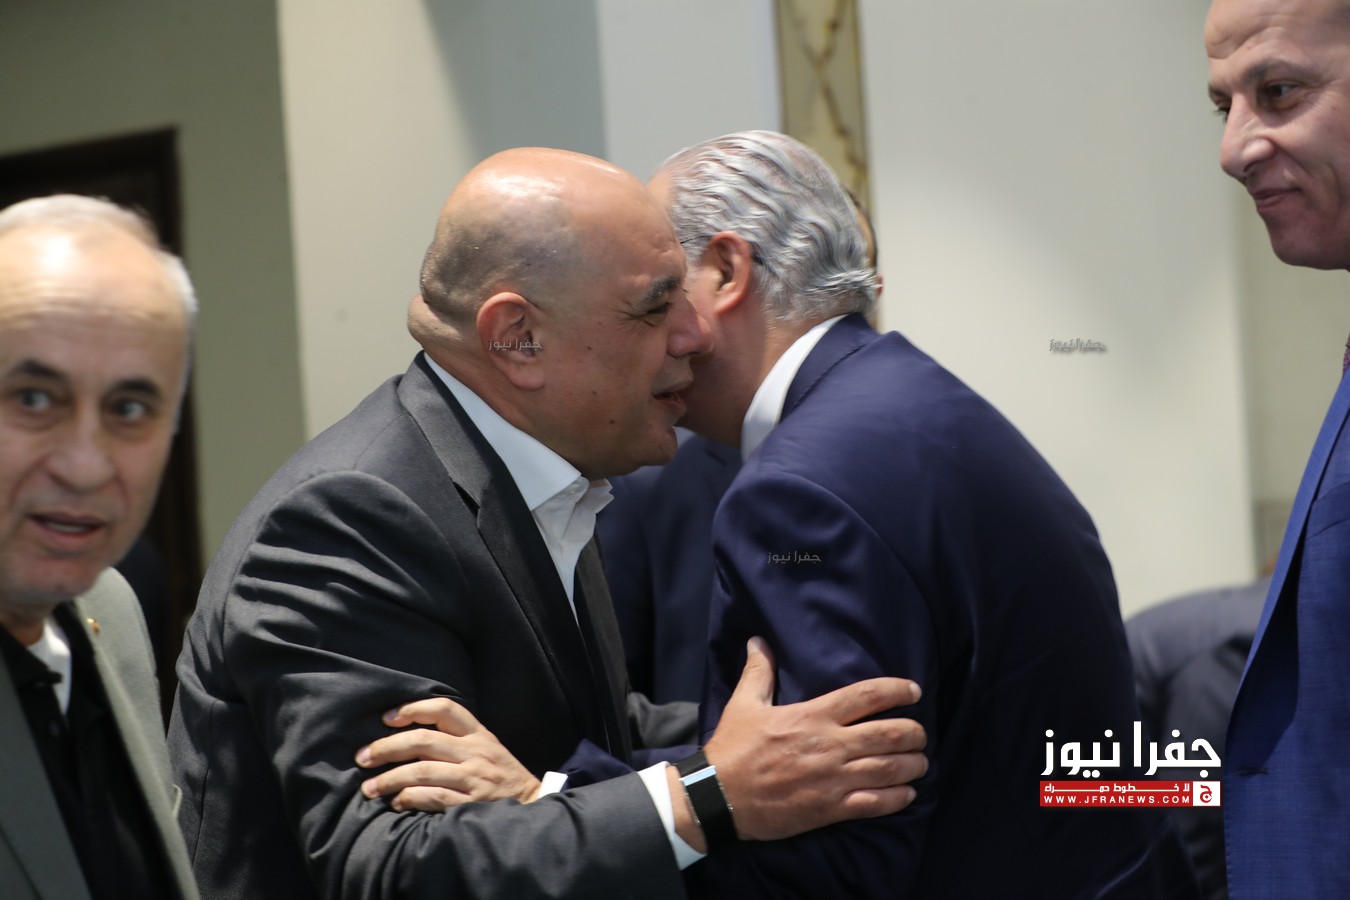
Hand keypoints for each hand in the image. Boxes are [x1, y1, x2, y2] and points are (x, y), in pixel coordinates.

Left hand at [354, 698, 541, 811]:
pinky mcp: (472, 803)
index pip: (444, 709)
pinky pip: (433, 797)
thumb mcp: (486, 748)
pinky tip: (397, 802)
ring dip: (389, 779)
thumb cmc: (501, 776)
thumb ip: (455, 740)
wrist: (534, 805)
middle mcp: (475, 752)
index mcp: (478, 734)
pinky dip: (410, 798)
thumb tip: (405, 737)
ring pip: (422, 770)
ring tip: (369, 788)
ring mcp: (474, 777)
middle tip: (363, 757)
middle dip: (386, 747)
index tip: (386, 717)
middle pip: (423, 740)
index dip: (412, 709)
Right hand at [699, 637, 926, 842]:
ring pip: (888, 769)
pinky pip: (875, 803)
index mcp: (812, 716)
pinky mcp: (829, 809)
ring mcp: (832, 779)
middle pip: (888, 734)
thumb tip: (759, 641)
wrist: (719, 797)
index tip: (914, 691)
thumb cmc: (733, 749)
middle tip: (920, 733)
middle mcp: (829, 745)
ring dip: (912, 765)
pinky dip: (897, 798)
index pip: (866, 696)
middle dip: (914, 732)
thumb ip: (759, 672)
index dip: (897, 690)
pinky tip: (907, 794)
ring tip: (921, 762)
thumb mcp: (744, 704)